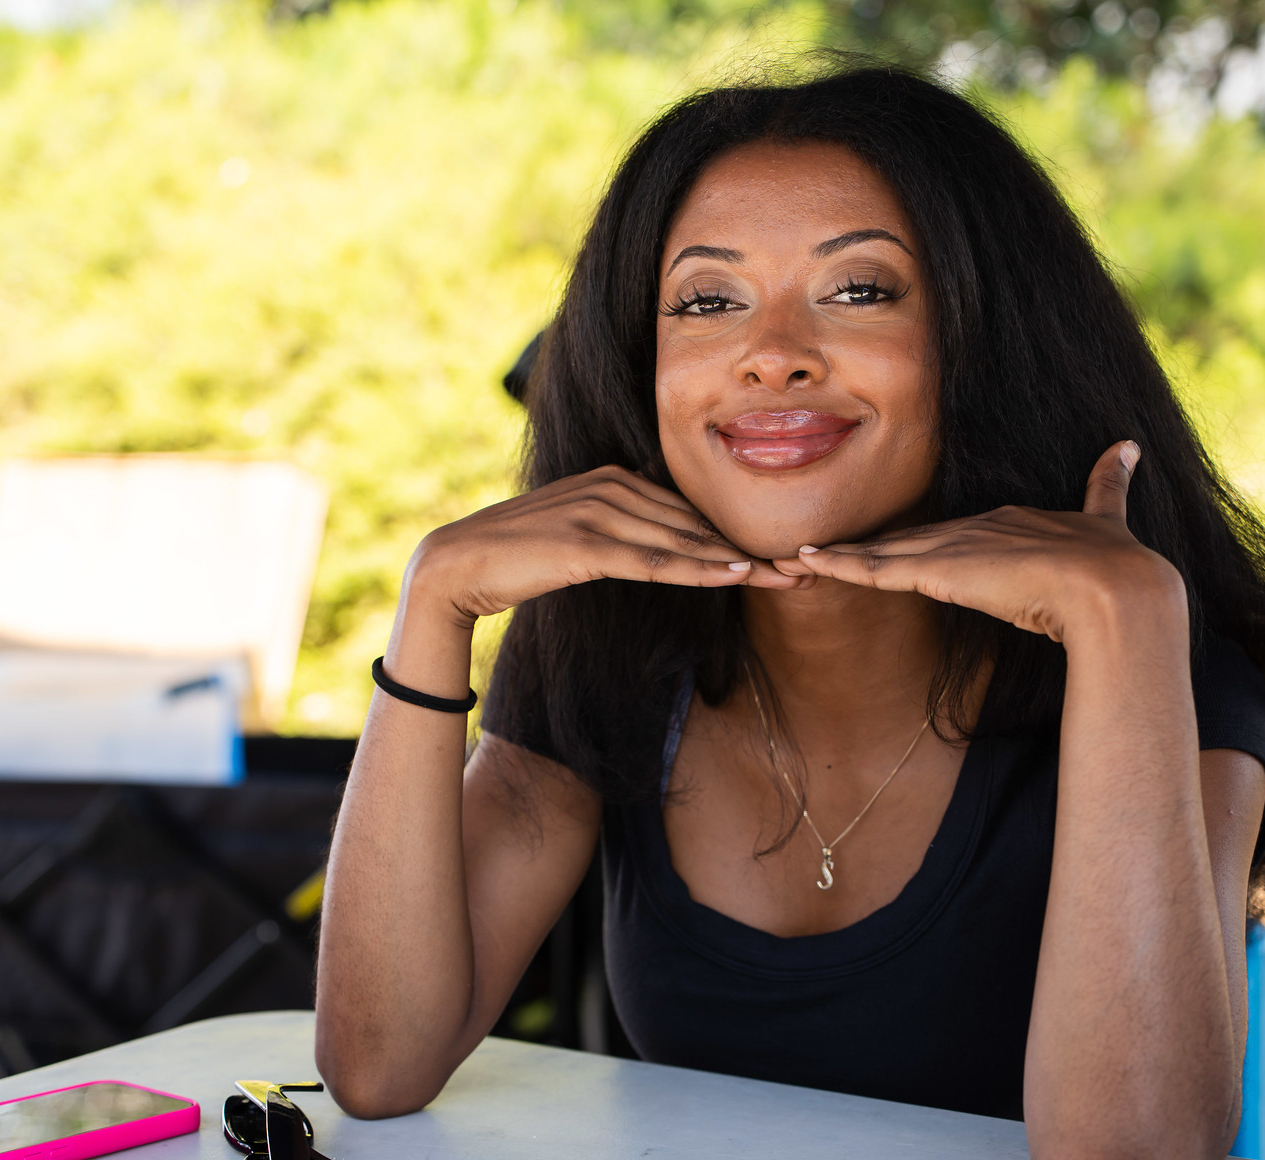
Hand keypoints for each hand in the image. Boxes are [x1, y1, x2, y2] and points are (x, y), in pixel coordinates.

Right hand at [410, 466, 798, 623]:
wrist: (455, 567)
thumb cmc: (515, 558)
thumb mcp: (575, 536)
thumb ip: (617, 533)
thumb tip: (659, 547)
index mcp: (613, 479)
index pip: (688, 512)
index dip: (736, 536)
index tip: (783, 554)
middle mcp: (612, 488)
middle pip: (696, 524)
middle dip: (753, 547)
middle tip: (809, 566)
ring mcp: (598, 513)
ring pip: (684, 543)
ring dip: (740, 562)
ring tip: (790, 576)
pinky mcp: (585, 545)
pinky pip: (654, 561)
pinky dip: (699, 569)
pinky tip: (737, 576)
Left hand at [771, 441, 1182, 644]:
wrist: (1112, 586)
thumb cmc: (1114, 561)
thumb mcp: (1106, 519)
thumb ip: (1109, 485)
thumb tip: (1128, 445)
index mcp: (1004, 520)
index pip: (943, 535)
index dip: (908, 543)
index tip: (879, 548)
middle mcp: (971, 527)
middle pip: (903, 539)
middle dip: (861, 545)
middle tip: (816, 547)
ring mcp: (953, 547)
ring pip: (880, 553)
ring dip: (837, 557)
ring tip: (793, 557)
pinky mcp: (939, 571)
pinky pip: (877, 570)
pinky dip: (840, 566)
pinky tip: (807, 563)